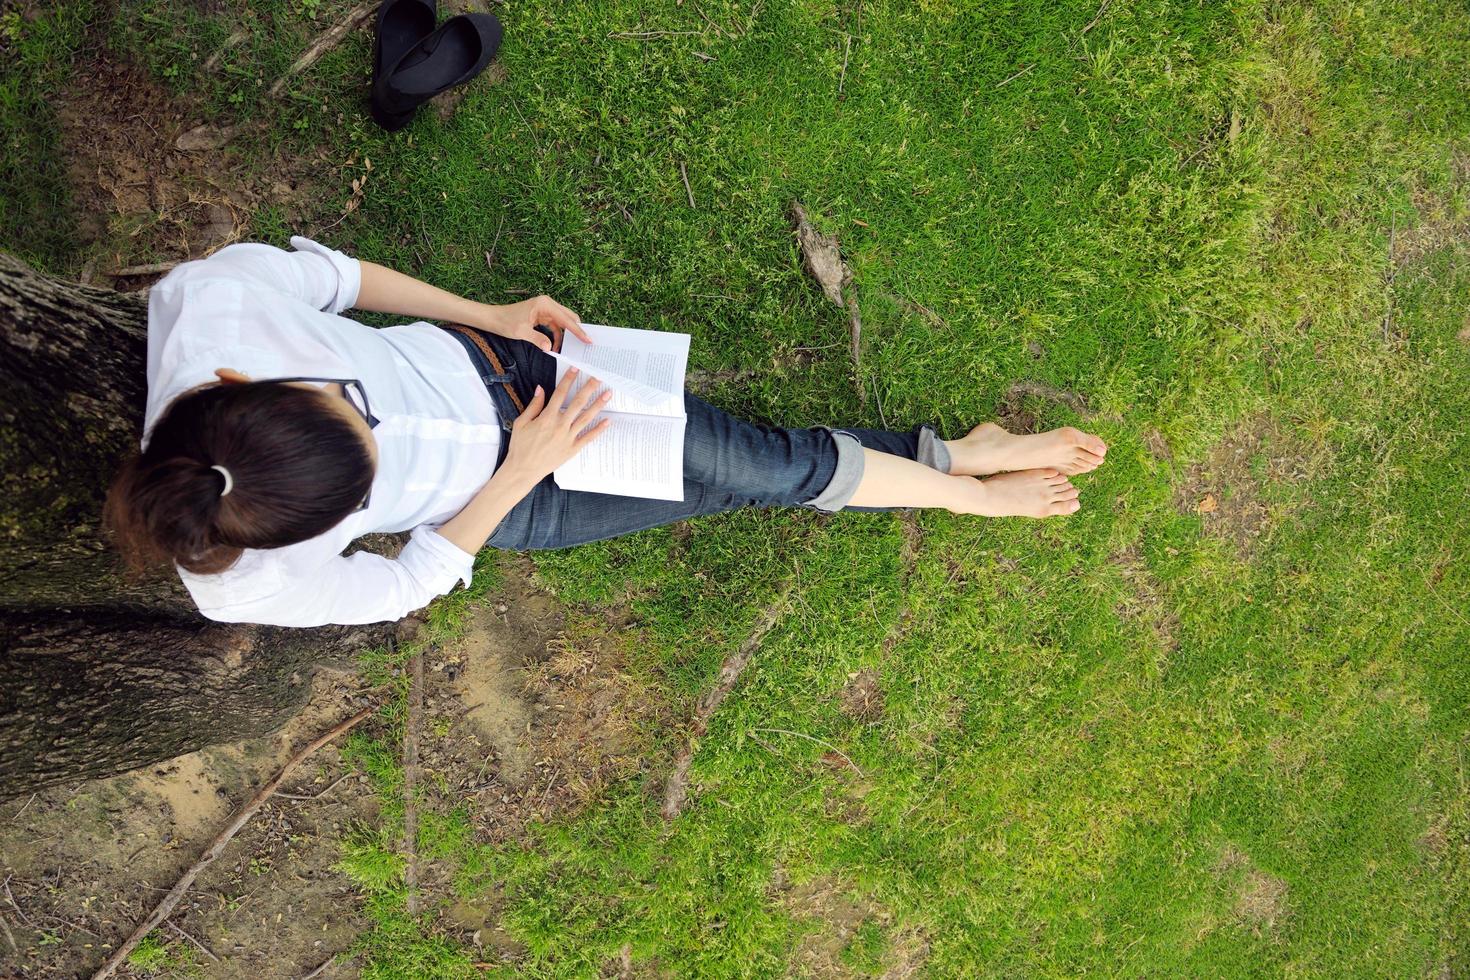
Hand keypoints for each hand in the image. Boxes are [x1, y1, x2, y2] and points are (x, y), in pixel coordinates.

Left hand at [480, 295, 591, 352]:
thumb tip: (550, 348)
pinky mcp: (543, 315)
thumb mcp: (521, 332)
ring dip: (566, 335)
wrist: (494, 318)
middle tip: (584, 344)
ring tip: (569, 349)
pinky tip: (555, 347)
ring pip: (563, 322)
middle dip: (576, 331)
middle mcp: (547, 304)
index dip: (578, 331)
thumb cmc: (505, 322)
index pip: (566, 319)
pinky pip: (555, 326)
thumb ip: (537, 339)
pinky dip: (557, 336)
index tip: (588, 340)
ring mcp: (546, 309)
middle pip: (569, 317)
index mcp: (544, 304)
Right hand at [499, 367, 611, 485]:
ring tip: (608, 394)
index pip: (560, 394)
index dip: (568, 380)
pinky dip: (598, 429)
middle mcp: (560, 426)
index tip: (576, 369)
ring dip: (598, 405)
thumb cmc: (520, 446)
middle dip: (589, 388)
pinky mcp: (572, 449)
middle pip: (578, 403)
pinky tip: (607, 421)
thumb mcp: (522, 422)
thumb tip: (541, 389)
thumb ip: (533, 405)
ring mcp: (568, 438)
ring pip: (586, 418)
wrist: (523, 469)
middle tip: (599, 377)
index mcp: (546, 417)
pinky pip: (588, 437)